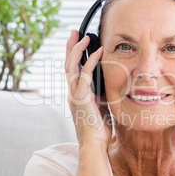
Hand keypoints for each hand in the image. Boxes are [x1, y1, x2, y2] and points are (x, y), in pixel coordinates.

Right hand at [65, 30, 111, 149]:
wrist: (95, 143)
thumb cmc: (99, 127)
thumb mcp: (100, 106)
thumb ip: (100, 93)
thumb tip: (107, 82)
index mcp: (75, 93)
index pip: (71, 69)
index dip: (72, 54)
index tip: (77, 41)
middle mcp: (72, 92)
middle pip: (67, 63)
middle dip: (70, 46)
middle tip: (74, 32)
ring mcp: (74, 94)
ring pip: (71, 66)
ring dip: (77, 49)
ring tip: (84, 36)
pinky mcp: (81, 97)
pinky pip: (84, 74)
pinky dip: (91, 61)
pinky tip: (98, 52)